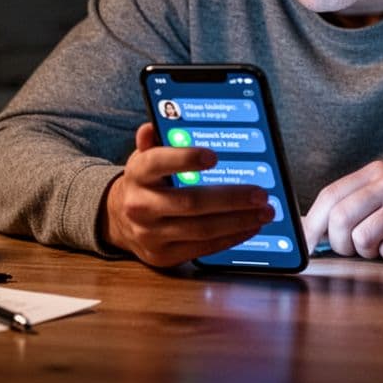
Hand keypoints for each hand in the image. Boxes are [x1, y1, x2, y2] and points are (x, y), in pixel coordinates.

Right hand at [101, 123, 273, 267]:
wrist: (118, 220)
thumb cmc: (145, 182)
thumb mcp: (144, 158)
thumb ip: (153, 142)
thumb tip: (153, 126)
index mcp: (137, 174)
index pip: (157, 163)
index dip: (184, 159)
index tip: (213, 156)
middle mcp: (140, 205)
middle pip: (190, 202)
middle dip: (231, 198)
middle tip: (260, 193)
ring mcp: (151, 234)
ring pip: (201, 229)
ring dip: (238, 221)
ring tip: (264, 212)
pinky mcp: (164, 255)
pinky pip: (203, 248)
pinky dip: (230, 238)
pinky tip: (250, 227)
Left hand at [302, 161, 382, 261]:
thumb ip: (353, 205)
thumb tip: (311, 230)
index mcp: (376, 171)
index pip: (329, 196)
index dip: (313, 224)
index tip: (307, 246)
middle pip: (340, 219)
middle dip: (340, 245)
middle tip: (355, 250)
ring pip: (362, 238)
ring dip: (368, 253)